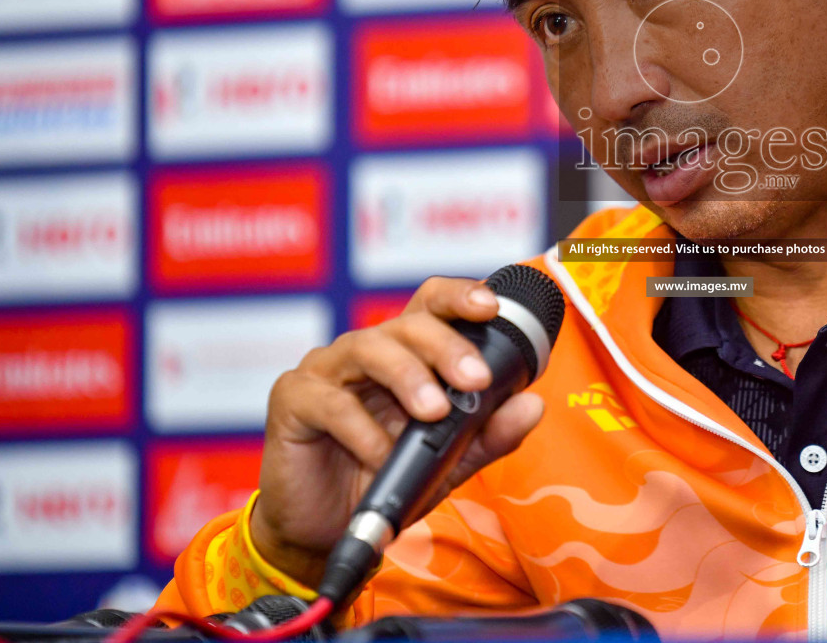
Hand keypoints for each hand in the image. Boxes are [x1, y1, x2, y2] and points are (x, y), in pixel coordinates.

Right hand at [250, 276, 546, 585]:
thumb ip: (489, 433)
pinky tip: (383, 455)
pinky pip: (332, 403)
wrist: (326, 529)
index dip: (461, 296)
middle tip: (475, 378)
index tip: (491, 307)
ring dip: (408, 377)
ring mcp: (326, 369)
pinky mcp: (293, 399)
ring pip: (369, 349)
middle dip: (446, 346)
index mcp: (405, 352)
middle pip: (407, 324)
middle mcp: (366, 349)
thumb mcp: (448, 461)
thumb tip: (534, 405)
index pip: (432, 304)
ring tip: (434, 412)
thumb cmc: (386, 478)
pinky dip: (363, 430)